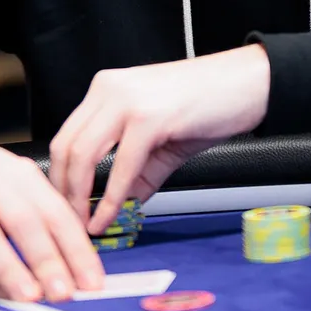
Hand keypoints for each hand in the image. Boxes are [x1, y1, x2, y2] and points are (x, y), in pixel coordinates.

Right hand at [0, 113, 102, 302]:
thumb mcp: (13, 180)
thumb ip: (40, 214)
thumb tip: (72, 264)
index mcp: (22, 173)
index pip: (56, 211)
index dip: (76, 248)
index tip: (93, 281)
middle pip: (24, 221)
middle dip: (47, 259)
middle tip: (66, 293)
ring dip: (11, 270)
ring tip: (30, 298)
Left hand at [49, 45, 270, 235]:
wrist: (250, 83)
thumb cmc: (210, 103)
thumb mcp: (162, 139)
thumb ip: (137, 173)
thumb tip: (118, 208)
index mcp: (106, 89)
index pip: (65, 137)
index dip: (60, 179)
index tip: (66, 209)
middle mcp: (109, 89)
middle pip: (65, 147)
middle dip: (63, 193)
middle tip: (70, 226)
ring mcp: (127, 100)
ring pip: (82, 155)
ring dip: (79, 198)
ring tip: (85, 227)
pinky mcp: (150, 117)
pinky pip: (121, 166)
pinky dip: (110, 199)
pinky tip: (109, 218)